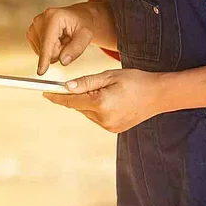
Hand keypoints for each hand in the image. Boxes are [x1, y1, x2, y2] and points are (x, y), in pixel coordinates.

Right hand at [26, 3, 95, 74]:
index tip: (41, 71)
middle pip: (45, 49)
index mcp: (54, 17)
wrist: (78, 17)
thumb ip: (76, 49)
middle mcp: (41, 19)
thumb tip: (63, 61)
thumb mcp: (86, 35)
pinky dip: (49, 49)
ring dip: (53, 50)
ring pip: (41, 52)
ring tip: (62, 39)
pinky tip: (55, 41)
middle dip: (58, 51)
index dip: (45, 58)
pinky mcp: (31, 32)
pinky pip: (39, 50)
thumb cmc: (82, 23)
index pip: (48, 43)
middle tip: (67, 41)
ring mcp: (34, 25)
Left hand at [42, 69, 165, 132]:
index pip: (71, 100)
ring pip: (88, 113)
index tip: (45, 93)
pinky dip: (98, 109)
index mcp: (101, 103)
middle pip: (79, 106)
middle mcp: (103, 118)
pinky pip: (97, 118)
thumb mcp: (109, 76)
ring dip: (89, 103)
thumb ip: (86, 82)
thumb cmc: (136, 80)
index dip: (57, 96)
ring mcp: (109, 126)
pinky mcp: (114, 129)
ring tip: (108, 91)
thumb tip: (66, 87)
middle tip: (89, 84)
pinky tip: (112, 101)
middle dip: (78, 96)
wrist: (160, 95)